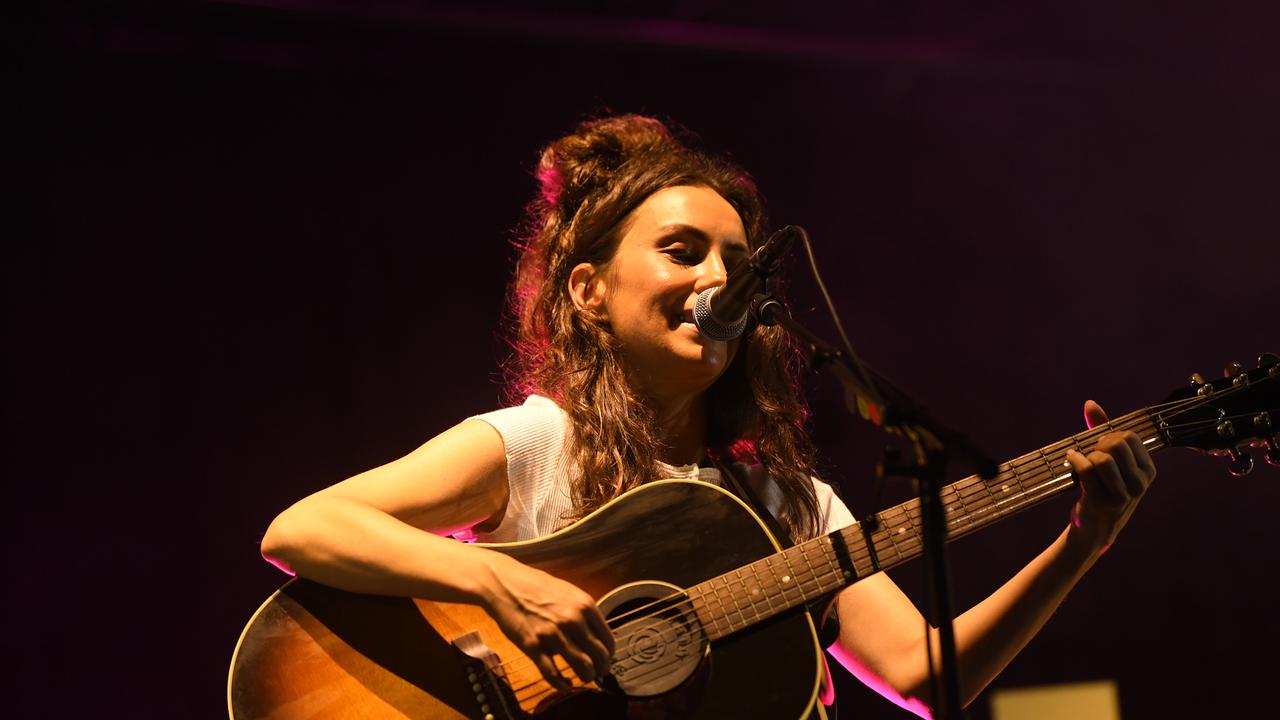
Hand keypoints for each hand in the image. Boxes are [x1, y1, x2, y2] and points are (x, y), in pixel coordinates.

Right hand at [478, 552, 614, 689]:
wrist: (504, 584)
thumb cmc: (535, 587)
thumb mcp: (568, 592)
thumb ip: (583, 612)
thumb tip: (596, 634)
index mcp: (584, 605)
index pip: (608, 640)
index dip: (608, 655)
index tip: (605, 660)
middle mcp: (572, 620)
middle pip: (599, 656)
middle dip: (601, 669)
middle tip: (598, 674)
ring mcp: (552, 634)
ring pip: (582, 666)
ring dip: (586, 677)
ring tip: (584, 678)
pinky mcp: (533, 646)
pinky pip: (552, 673)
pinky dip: (561, 683)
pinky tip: (564, 684)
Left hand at [1065, 400, 1156, 552]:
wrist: (1095, 527)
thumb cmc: (1102, 488)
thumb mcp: (1110, 461)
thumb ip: (1102, 430)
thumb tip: (1090, 404)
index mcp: (1147, 470)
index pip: (1130, 436)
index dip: (1110, 435)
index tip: (1101, 446)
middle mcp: (1140, 482)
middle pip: (1116, 443)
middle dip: (1097, 444)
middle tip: (1091, 455)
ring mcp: (1124, 494)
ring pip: (1101, 457)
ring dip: (1085, 456)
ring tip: (1082, 462)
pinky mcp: (1103, 501)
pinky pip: (1086, 469)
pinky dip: (1074, 460)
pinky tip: (1072, 461)